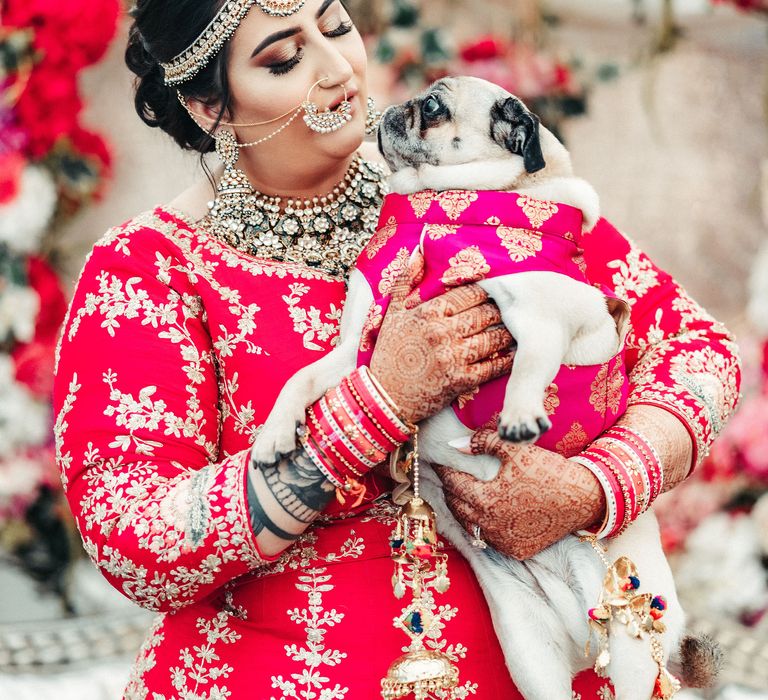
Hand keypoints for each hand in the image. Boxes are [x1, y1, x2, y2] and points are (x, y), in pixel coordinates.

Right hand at [370, 250, 513, 423]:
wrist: (383, 396)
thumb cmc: (389, 353)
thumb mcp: (391, 313)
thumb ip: (406, 281)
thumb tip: (418, 252)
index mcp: (429, 312)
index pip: (470, 293)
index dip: (489, 291)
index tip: (499, 291)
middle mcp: (443, 332)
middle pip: (486, 314)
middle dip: (503, 310)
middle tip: (517, 308)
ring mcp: (453, 357)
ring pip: (493, 338)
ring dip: (509, 332)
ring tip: (520, 328)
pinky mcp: (461, 381)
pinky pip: (493, 366)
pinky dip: (507, 359)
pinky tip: (516, 354)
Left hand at [433, 426, 605, 558]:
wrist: (583, 498)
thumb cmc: (548, 471)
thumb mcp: (515, 451)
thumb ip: (483, 444)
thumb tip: (454, 445)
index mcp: (485, 500)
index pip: (453, 484)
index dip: (444, 471)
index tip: (439, 462)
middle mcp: (490, 526)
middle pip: (457, 507)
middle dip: (450, 490)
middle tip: (448, 477)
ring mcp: (503, 542)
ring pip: (470, 526)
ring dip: (463, 510)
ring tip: (463, 495)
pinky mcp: (516, 550)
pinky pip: (489, 539)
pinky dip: (483, 526)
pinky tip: (484, 513)